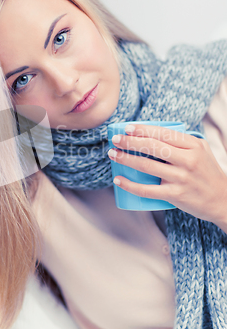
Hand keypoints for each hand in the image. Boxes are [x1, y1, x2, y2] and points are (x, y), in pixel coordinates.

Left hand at [107, 124, 226, 225]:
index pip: (163, 133)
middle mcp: (188, 160)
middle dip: (130, 142)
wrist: (222, 199)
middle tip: (115, 139)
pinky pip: (147, 190)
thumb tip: (150, 133)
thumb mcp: (200, 150)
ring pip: (147, 166)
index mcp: (193, 145)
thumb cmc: (206, 172)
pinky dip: (130, 185)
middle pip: (153, 147)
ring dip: (125, 159)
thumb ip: (180, 141)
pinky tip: (118, 180)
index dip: (143, 129)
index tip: (127, 128)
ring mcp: (182, 178)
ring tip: (113, 154)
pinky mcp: (176, 195)